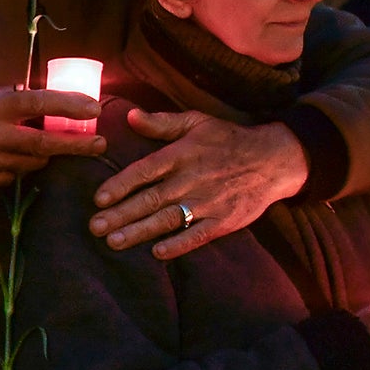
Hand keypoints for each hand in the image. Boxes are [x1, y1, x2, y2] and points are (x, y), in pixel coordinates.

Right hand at [0, 87, 107, 187]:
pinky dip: (29, 164)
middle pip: (43, 142)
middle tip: (100, 144)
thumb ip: (25, 99)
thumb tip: (68, 99)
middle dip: (76, 144)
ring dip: (48, 153)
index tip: (94, 108)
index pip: (37, 103)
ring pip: (37, 160)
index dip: (68, 106)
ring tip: (47, 145)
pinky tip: (17, 156)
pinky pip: (23, 173)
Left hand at [89, 110, 309, 258]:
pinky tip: (157, 253)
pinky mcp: (224, 221)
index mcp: (183, 154)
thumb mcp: (197, 123)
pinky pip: (198, 236)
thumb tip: (129, 116)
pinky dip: (178, 245)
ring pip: (168, 219)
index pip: (145, 171)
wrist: (274, 160)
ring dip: (140, 232)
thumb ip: (162, 122)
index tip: (99, 199)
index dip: (121, 185)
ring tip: (113, 242)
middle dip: (121, 215)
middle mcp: (192, 179)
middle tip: (95, 227)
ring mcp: (209, 202)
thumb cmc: (228, 140)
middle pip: (151, 199)